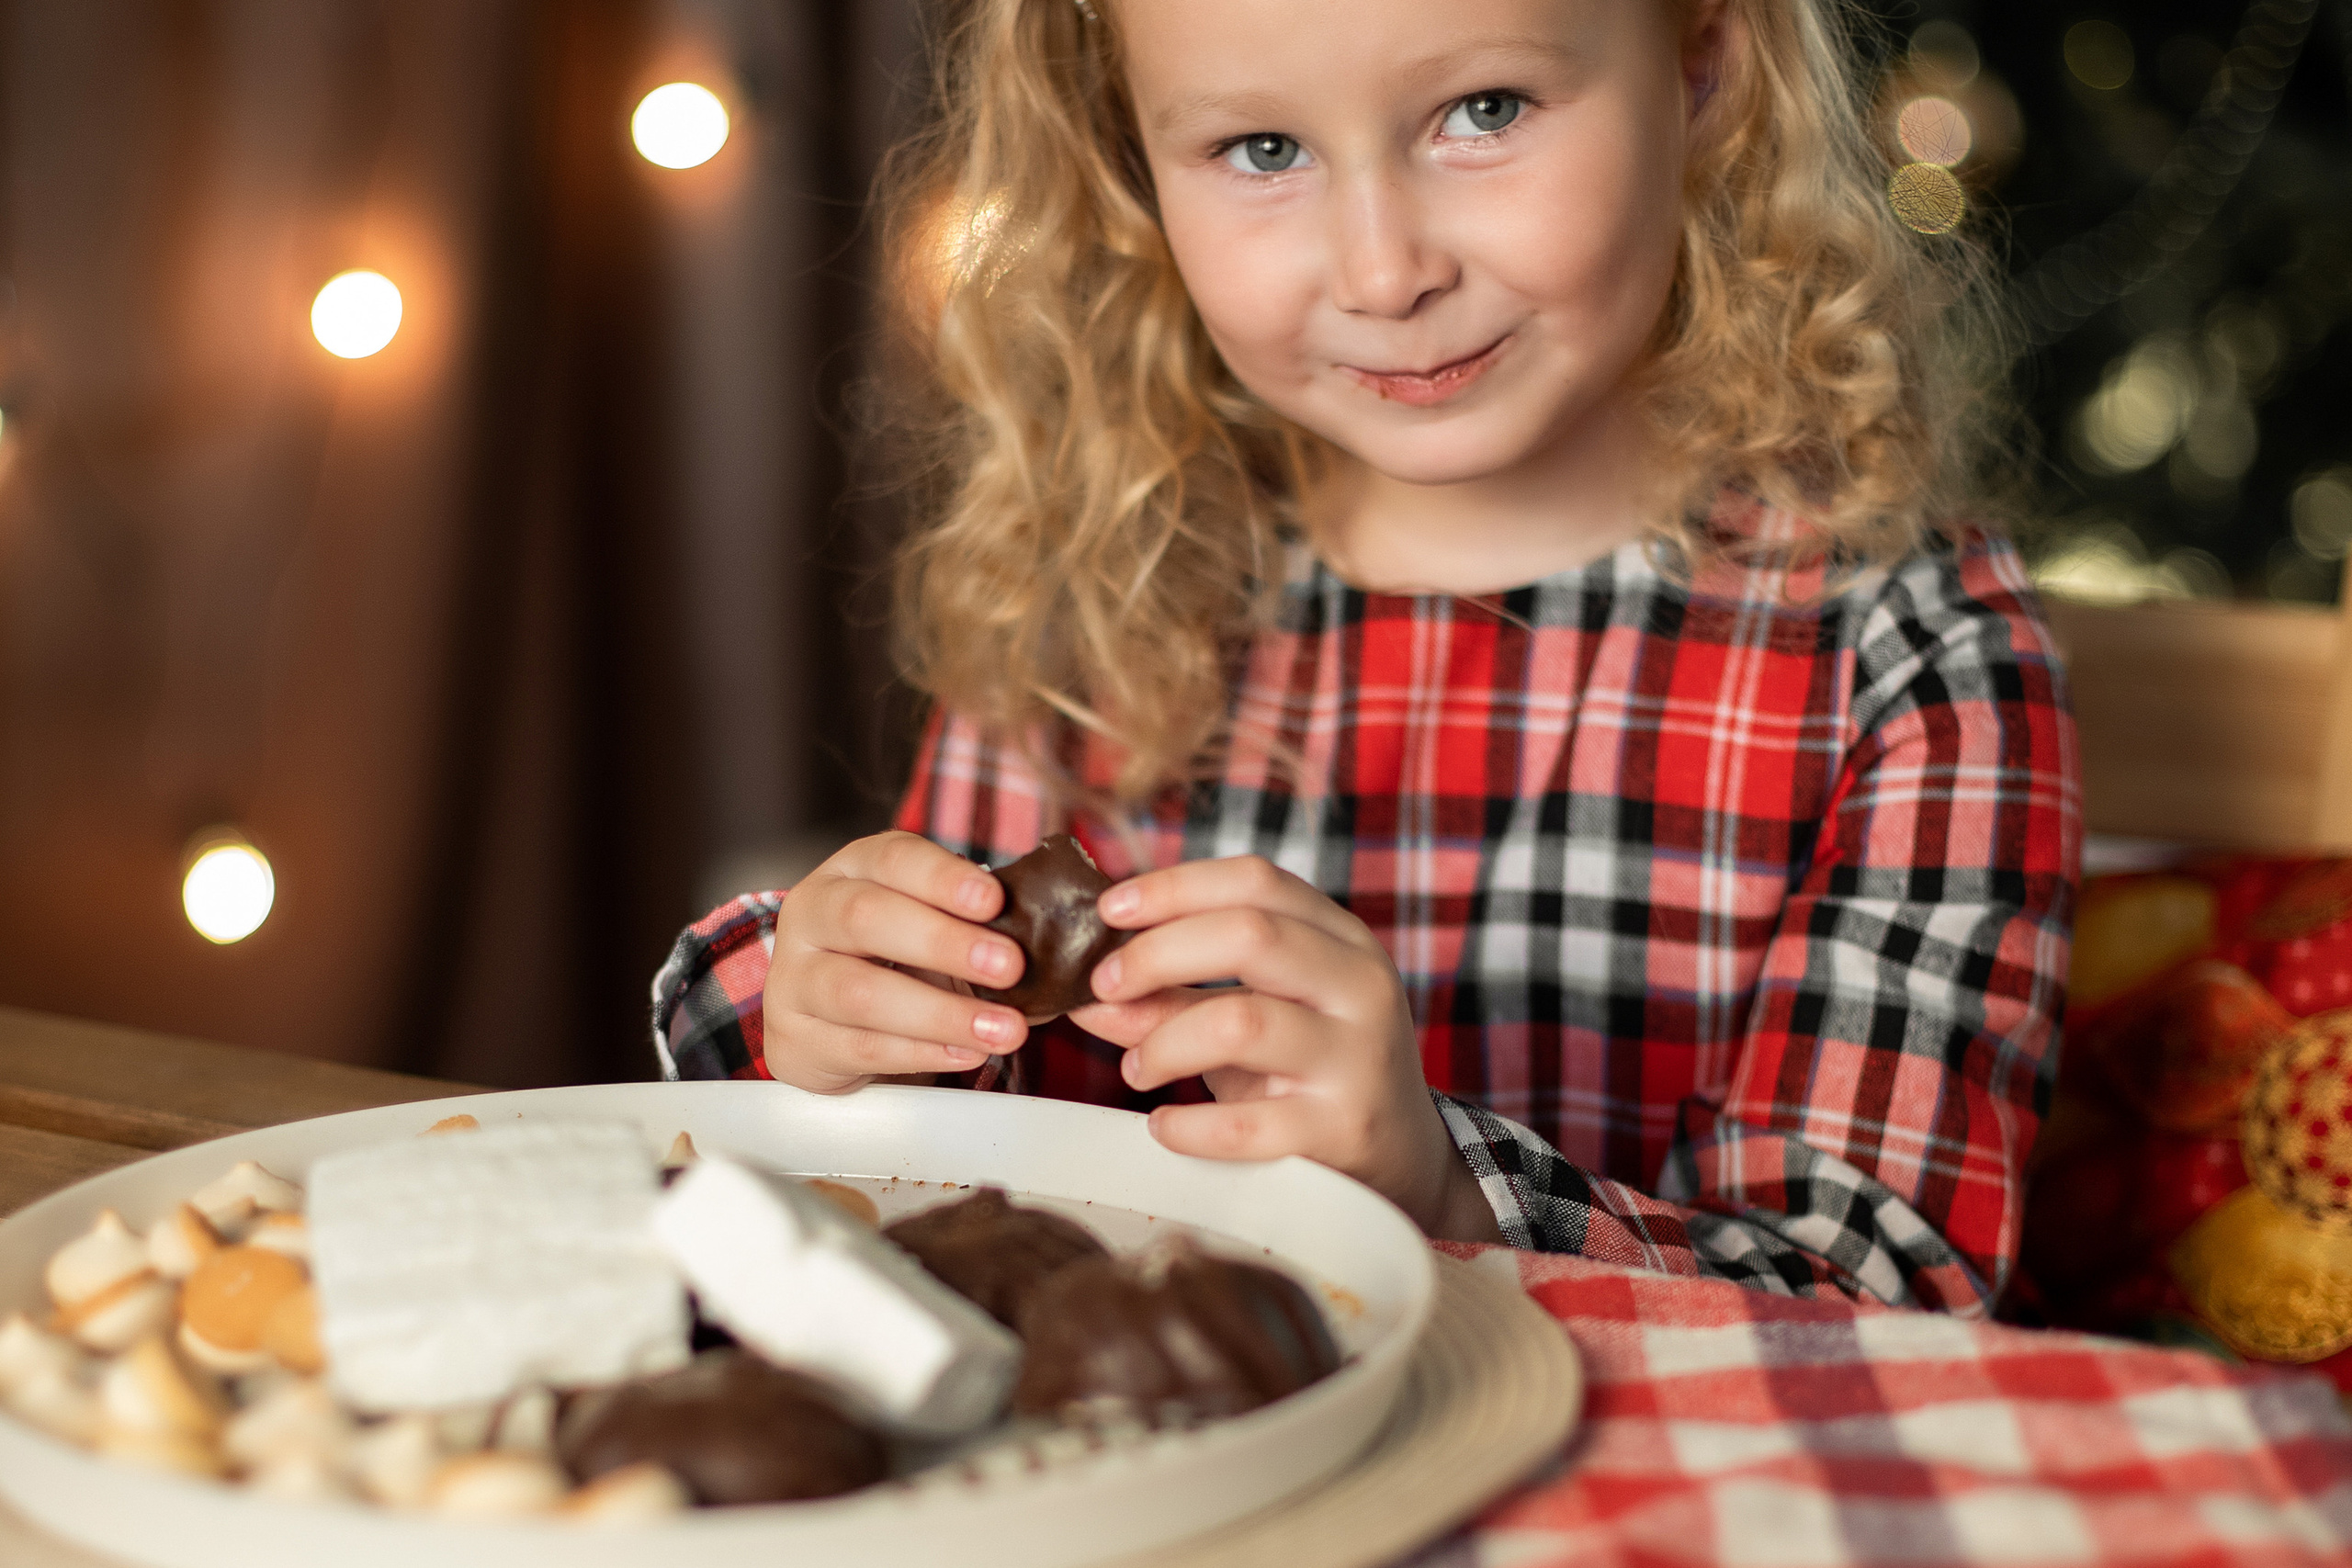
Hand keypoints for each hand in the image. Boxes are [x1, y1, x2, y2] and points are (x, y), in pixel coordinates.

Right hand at [761, 831, 1030, 1092]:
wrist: (827, 1019)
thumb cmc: (894, 958)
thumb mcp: (927, 921)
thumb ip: (973, 920)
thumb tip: (1048, 935)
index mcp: (850, 870)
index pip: (891, 858)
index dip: (942, 878)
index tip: (994, 899)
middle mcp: (812, 914)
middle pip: (866, 918)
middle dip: (944, 942)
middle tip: (1009, 966)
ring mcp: (793, 978)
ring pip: (860, 991)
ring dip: (941, 1012)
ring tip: (1004, 1028)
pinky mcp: (795, 1039)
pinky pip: (861, 1047)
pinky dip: (922, 1052)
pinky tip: (968, 1052)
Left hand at [1070, 856, 1499, 1242]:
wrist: (1405, 1165)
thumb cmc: (1312, 1076)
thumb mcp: (1253, 1023)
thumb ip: (1174, 1000)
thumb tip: (1083, 993)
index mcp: (1341, 941)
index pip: (1256, 881)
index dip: (1173, 886)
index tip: (1110, 910)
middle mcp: (1360, 987)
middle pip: (1249, 933)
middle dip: (1157, 953)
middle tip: (1103, 985)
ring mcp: (1357, 1059)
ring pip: (1241, 1021)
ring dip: (1163, 1042)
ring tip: (1136, 1069)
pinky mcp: (1342, 1130)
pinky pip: (1246, 1122)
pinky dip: (1186, 1124)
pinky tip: (1164, 1127)